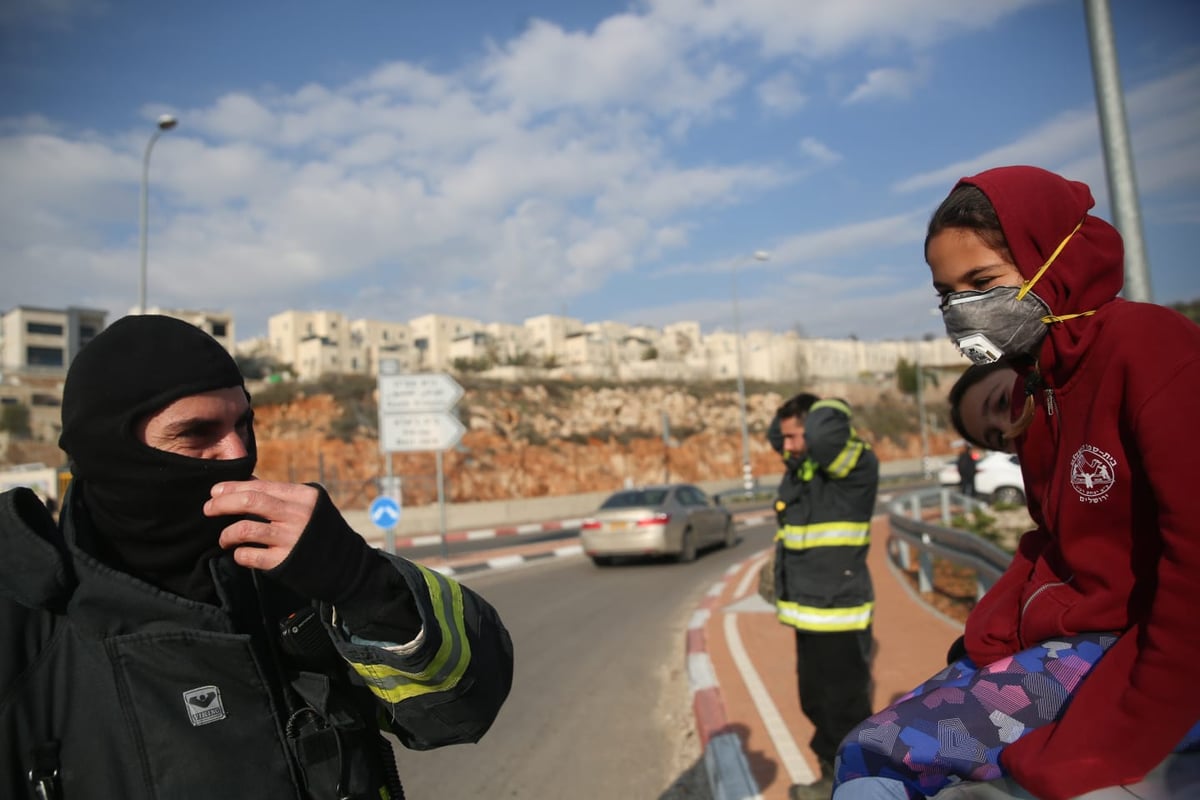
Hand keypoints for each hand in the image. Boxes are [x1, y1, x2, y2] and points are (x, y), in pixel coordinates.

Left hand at [205, 479, 319, 570]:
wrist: (347, 567)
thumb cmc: (321, 532)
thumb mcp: (309, 506)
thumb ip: (280, 495)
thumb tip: (246, 482)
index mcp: (304, 496)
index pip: (261, 486)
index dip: (233, 487)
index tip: (215, 492)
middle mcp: (298, 515)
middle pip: (250, 502)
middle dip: (222, 504)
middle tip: (208, 509)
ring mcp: (291, 539)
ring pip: (244, 529)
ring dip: (226, 534)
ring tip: (224, 539)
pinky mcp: (284, 562)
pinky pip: (248, 556)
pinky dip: (239, 554)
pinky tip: (240, 554)